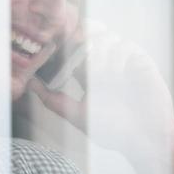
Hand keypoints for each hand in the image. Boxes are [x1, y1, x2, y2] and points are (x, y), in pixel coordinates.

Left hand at [29, 22, 173, 162]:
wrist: (144, 140)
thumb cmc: (113, 132)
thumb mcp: (76, 115)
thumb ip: (52, 100)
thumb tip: (29, 85)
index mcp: (87, 73)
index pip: (71, 46)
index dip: (62, 41)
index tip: (53, 43)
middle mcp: (105, 63)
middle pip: (88, 34)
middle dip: (79, 38)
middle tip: (73, 47)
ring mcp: (123, 60)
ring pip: (105, 39)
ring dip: (99, 53)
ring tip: (100, 75)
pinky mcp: (140, 60)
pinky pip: (125, 47)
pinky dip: (116, 58)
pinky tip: (116, 75)